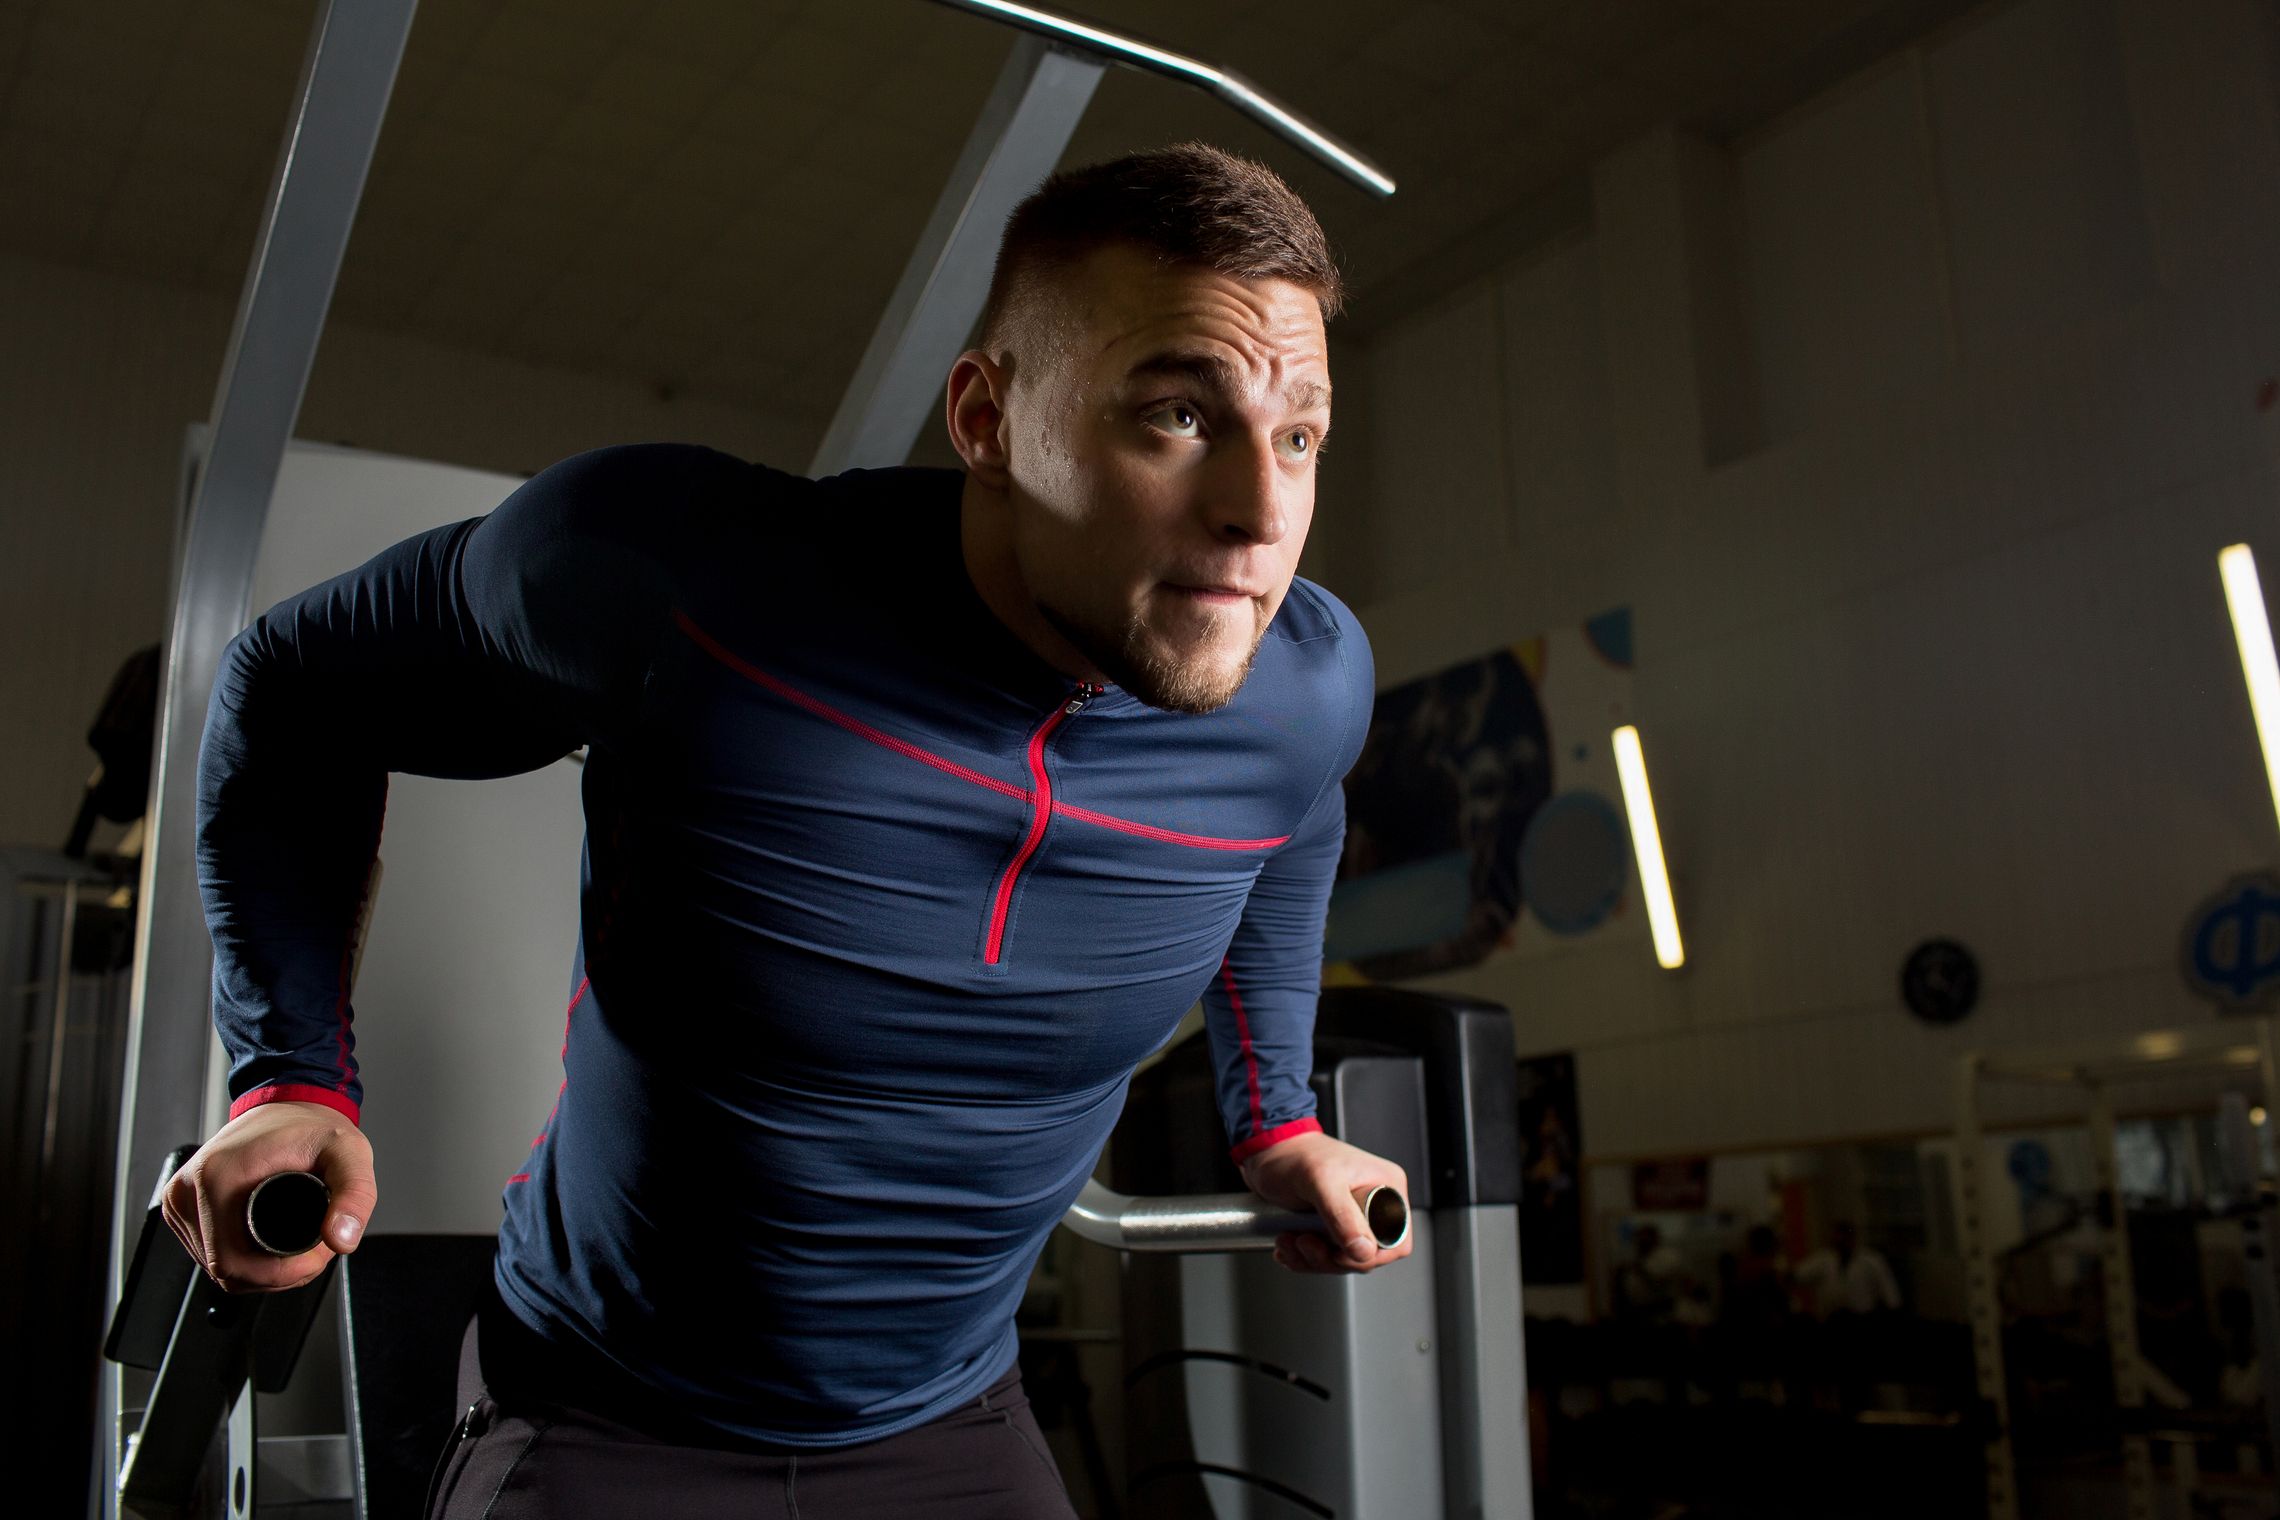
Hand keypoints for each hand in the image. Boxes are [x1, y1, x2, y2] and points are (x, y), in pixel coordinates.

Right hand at [161, 1101, 376, 1292]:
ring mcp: (179, 1200)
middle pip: (224, 1270)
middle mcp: (187, 1191)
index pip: (233, 1264)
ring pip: (216, 1266)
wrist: (288, 1101)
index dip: (280, 1274)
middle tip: (313, 1248)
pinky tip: (268, 1244)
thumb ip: (354, 1195)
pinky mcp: (181, 1206)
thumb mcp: (348, 1154)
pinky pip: (209, 1252)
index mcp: (216, 1178)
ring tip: (295, 1242)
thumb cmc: (312, 1125)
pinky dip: (241, 1258)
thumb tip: (341, 1240)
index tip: (315, 1257)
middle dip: (275, 1273)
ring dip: (258, 1269)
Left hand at [1239, 1130, 1411, 1275]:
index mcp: (1387, 1188)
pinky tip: (1287, 1244)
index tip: (1338, 1253)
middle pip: (1366, 1256)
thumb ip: (1343, 1216)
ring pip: (1343, 1259)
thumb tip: (1364, 1251)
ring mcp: (1352, 1216)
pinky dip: (1303, 1258)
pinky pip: (1325, 1256)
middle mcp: (1375, 1204)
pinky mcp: (1331, 1226)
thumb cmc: (1293, 1154)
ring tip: (1288, 1239)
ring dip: (1311, 1259)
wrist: (1265, 1150)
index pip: (1396, 1242)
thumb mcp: (1320, 1181)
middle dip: (1331, 1258)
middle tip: (1304, 1242)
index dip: (1369, 1256)